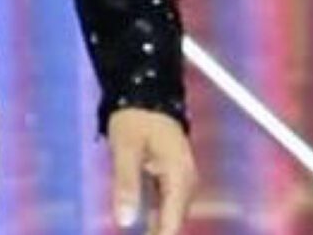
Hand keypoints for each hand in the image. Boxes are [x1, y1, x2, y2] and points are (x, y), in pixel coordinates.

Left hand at [107, 108, 195, 233]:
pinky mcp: (171, 177)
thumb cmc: (135, 118)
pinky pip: (165, 204)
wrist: (146, 92)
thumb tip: (125, 222)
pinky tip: (141, 226)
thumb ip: (126, 185)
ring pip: (170, 214)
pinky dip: (155, 217)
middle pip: (174, 221)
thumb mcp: (126, 149)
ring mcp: (181, 180)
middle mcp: (186, 183)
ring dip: (157, 229)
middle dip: (158, 234)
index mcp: (180, 177)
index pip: (173, 222)